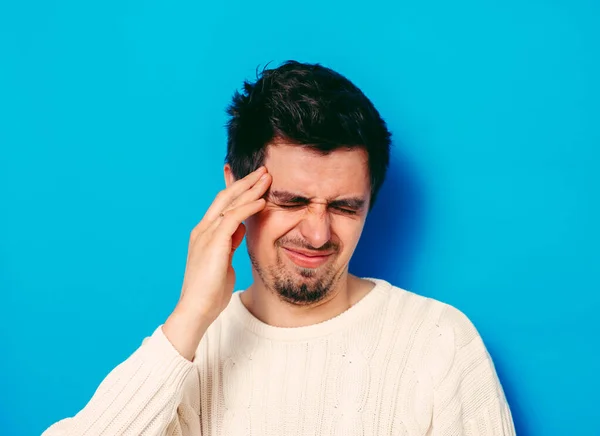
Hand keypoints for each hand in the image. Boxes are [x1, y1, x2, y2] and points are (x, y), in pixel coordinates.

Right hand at [163, 166, 270, 359]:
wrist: (196, 309)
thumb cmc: (210, 292)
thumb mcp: (223, 262)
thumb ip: (229, 244)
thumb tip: (240, 231)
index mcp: (204, 234)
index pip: (222, 205)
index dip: (240, 191)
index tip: (256, 182)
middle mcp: (203, 230)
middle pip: (225, 197)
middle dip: (246, 182)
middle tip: (263, 170)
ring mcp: (206, 234)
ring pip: (230, 202)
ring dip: (250, 189)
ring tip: (267, 178)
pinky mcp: (213, 242)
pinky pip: (234, 217)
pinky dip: (248, 207)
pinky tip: (262, 200)